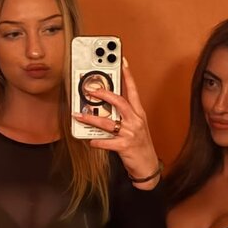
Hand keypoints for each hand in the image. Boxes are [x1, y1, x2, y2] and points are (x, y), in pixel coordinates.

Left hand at [73, 59, 160, 187]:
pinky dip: (96, 141)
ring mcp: (130, 133)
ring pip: (108, 122)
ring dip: (91, 118)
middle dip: (104, 94)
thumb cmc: (140, 145)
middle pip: (120, 102)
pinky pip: (106, 142)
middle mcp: (135, 121)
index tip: (122, 62)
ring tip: (79, 116)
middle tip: (91, 90)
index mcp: (139, 114)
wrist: (147, 166)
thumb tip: (106, 107)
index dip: (127, 76)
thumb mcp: (136, 127)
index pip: (133, 90)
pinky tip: (90, 141)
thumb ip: (124, 116)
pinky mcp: (124, 147)